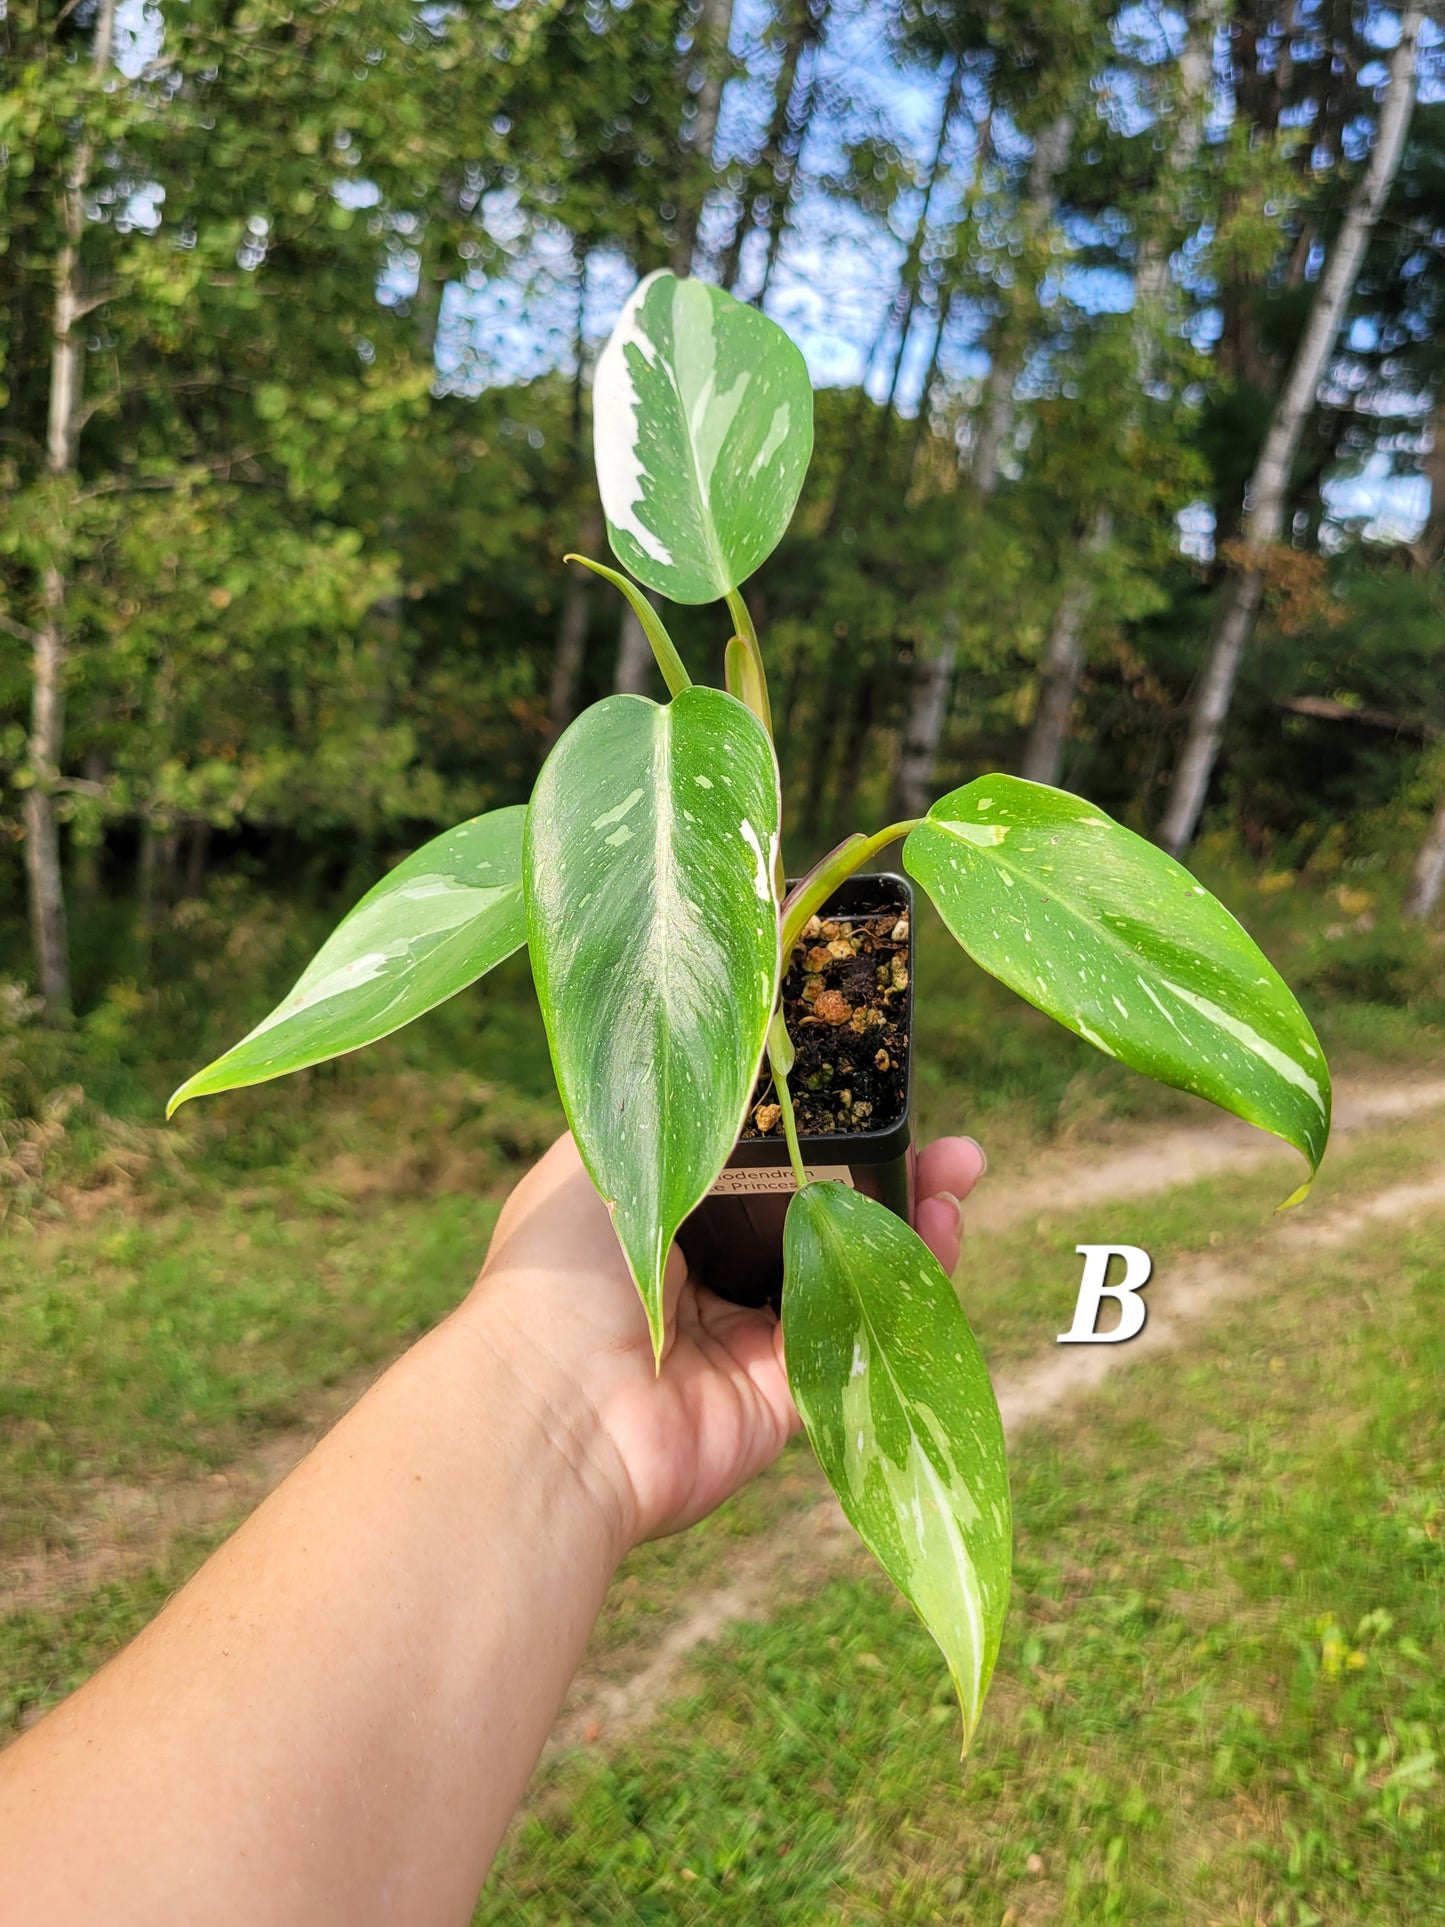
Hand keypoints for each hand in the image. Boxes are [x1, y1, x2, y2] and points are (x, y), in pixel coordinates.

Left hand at [468, 1133, 986, 1549]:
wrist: (555, 1406)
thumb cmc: (561, 1268)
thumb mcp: (607, 1153)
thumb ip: (676, 1106)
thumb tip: (742, 1047)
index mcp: (662, 1213)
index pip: (762, 1159)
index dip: (823, 1128)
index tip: (877, 1090)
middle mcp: (706, 1272)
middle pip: (819, 1214)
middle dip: (886, 1175)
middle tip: (946, 1143)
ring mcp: (747, 1335)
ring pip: (851, 1272)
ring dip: (911, 1225)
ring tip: (959, 1176)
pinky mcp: (784, 1393)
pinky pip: (860, 1334)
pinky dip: (908, 1290)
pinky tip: (939, 1236)